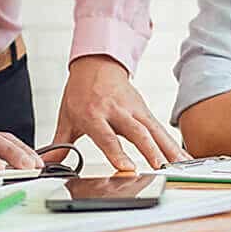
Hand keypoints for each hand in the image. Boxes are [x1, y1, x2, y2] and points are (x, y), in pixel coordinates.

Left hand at [49, 55, 190, 170]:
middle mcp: (116, 111)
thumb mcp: (66, 117)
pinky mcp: (146, 111)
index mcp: (93, 114)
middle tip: (159, 167)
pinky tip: (184, 159)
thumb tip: (46, 163)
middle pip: (137, 132)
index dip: (117, 152)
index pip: (106, 136)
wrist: (97, 63)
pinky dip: (174, 145)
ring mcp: (134, 110)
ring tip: (179, 166)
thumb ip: (59, 144)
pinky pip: (162, 130)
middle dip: (150, 150)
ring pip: (154, 131)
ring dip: (168, 149)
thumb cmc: (81, 92)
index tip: (128, 168)